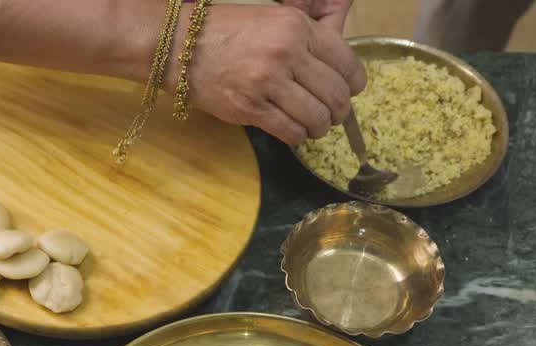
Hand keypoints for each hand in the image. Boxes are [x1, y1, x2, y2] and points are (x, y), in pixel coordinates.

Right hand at [171, 3, 364, 145]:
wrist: (182, 47)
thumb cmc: (230, 31)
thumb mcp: (276, 18)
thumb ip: (311, 36)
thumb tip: (342, 64)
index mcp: (297, 27)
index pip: (346, 63)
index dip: (354, 84)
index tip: (349, 92)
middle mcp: (286, 52)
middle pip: (336, 95)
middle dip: (339, 111)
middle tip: (332, 115)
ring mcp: (267, 82)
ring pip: (317, 118)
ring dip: (320, 127)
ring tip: (313, 126)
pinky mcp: (250, 108)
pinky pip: (291, 132)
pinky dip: (298, 136)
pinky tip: (293, 131)